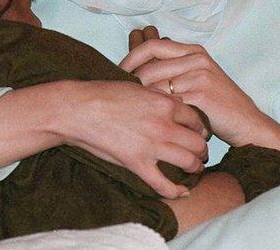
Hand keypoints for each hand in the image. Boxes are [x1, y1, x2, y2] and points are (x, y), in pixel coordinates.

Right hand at [56, 79, 208, 198]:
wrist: (78, 109)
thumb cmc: (102, 94)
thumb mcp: (136, 87)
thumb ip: (157, 96)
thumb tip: (171, 103)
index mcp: (164, 104)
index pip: (196, 119)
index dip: (200, 127)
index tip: (198, 133)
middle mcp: (163, 125)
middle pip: (198, 142)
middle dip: (202, 149)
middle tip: (200, 153)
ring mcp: (151, 146)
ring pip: (188, 162)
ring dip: (195, 167)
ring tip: (194, 169)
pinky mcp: (137, 164)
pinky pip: (164, 185)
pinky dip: (176, 191)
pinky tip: (182, 192)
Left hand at [120, 35, 279, 150]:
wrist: (248, 124)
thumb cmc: (217, 104)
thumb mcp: (197, 77)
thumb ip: (173, 68)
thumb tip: (139, 64)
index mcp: (193, 51)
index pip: (152, 46)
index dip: (131, 58)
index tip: (120, 71)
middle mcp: (197, 59)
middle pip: (150, 66)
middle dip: (133, 82)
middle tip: (126, 95)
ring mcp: (200, 76)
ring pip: (157, 84)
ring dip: (146, 99)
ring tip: (140, 109)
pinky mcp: (202, 94)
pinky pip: (169, 101)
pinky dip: (160, 110)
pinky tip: (156, 119)